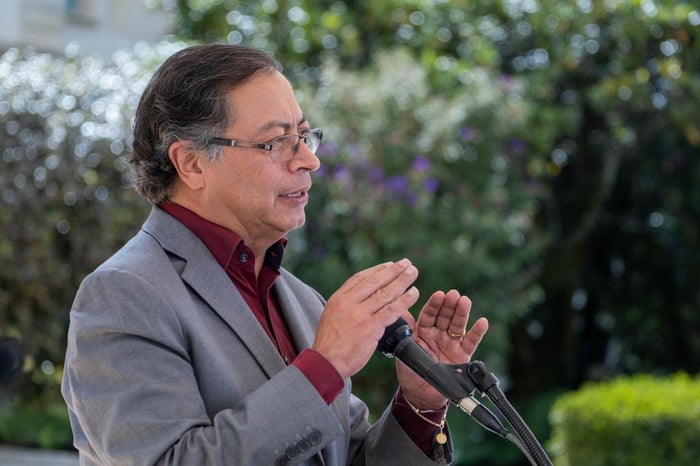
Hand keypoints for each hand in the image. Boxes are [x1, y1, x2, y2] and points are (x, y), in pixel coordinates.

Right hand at [312, 259, 419, 377]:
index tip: (389, 265)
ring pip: (386, 293)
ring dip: (402, 281)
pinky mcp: (371, 327)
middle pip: (375, 281)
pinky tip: (413, 294)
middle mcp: (349, 302)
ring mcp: (360, 314)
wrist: (325, 362)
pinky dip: (404, 300)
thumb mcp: (331, 316)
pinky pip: (391, 310)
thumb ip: (346, 305)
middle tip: (407, 263)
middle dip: (393, 270)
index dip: (377, 270)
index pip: (360, 278)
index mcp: (338, 298)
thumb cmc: (329, 343)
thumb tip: (361, 297)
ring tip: (413, 273)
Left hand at [397, 289, 488, 409]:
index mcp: (423, 331)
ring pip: (458, 325)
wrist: (420, 395)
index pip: (429, 314)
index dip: (434, 304)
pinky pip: (471, 342)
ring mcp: (451, 343)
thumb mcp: (403, 352)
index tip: (439, 295)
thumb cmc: (409, 373)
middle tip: (454, 295)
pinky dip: (477, 332)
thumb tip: (402, 314)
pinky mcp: (463, 355)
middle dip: (449, 305)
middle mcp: (438, 334)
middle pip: (445, 316)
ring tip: (465, 302)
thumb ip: (405, 334)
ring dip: (462, 313)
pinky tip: (482, 322)